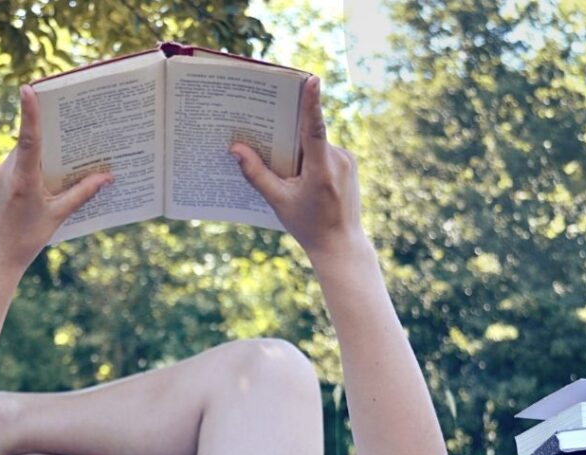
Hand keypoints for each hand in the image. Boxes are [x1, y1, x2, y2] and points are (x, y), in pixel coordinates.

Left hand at [0, 85, 113, 274]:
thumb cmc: (23, 242)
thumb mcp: (56, 218)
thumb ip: (81, 194)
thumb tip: (107, 177)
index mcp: (23, 178)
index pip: (29, 137)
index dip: (31, 111)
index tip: (29, 88)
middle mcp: (5, 171)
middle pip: (32, 146)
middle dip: (52, 147)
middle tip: (73, 147)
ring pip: (22, 158)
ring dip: (39, 164)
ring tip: (53, 182)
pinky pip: (12, 168)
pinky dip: (26, 173)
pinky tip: (36, 193)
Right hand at [230, 76, 367, 261]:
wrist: (341, 245)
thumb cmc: (308, 226)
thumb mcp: (278, 202)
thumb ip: (256, 174)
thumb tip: (236, 149)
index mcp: (321, 168)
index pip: (314, 128)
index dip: (311, 102)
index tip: (312, 78)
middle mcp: (338, 159)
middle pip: (309, 135)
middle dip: (288, 135)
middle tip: (268, 130)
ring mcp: (347, 160)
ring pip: (317, 144)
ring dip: (300, 151)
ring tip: (290, 174)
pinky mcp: (350, 164)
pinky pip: (326, 151)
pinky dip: (311, 158)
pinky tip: (302, 178)